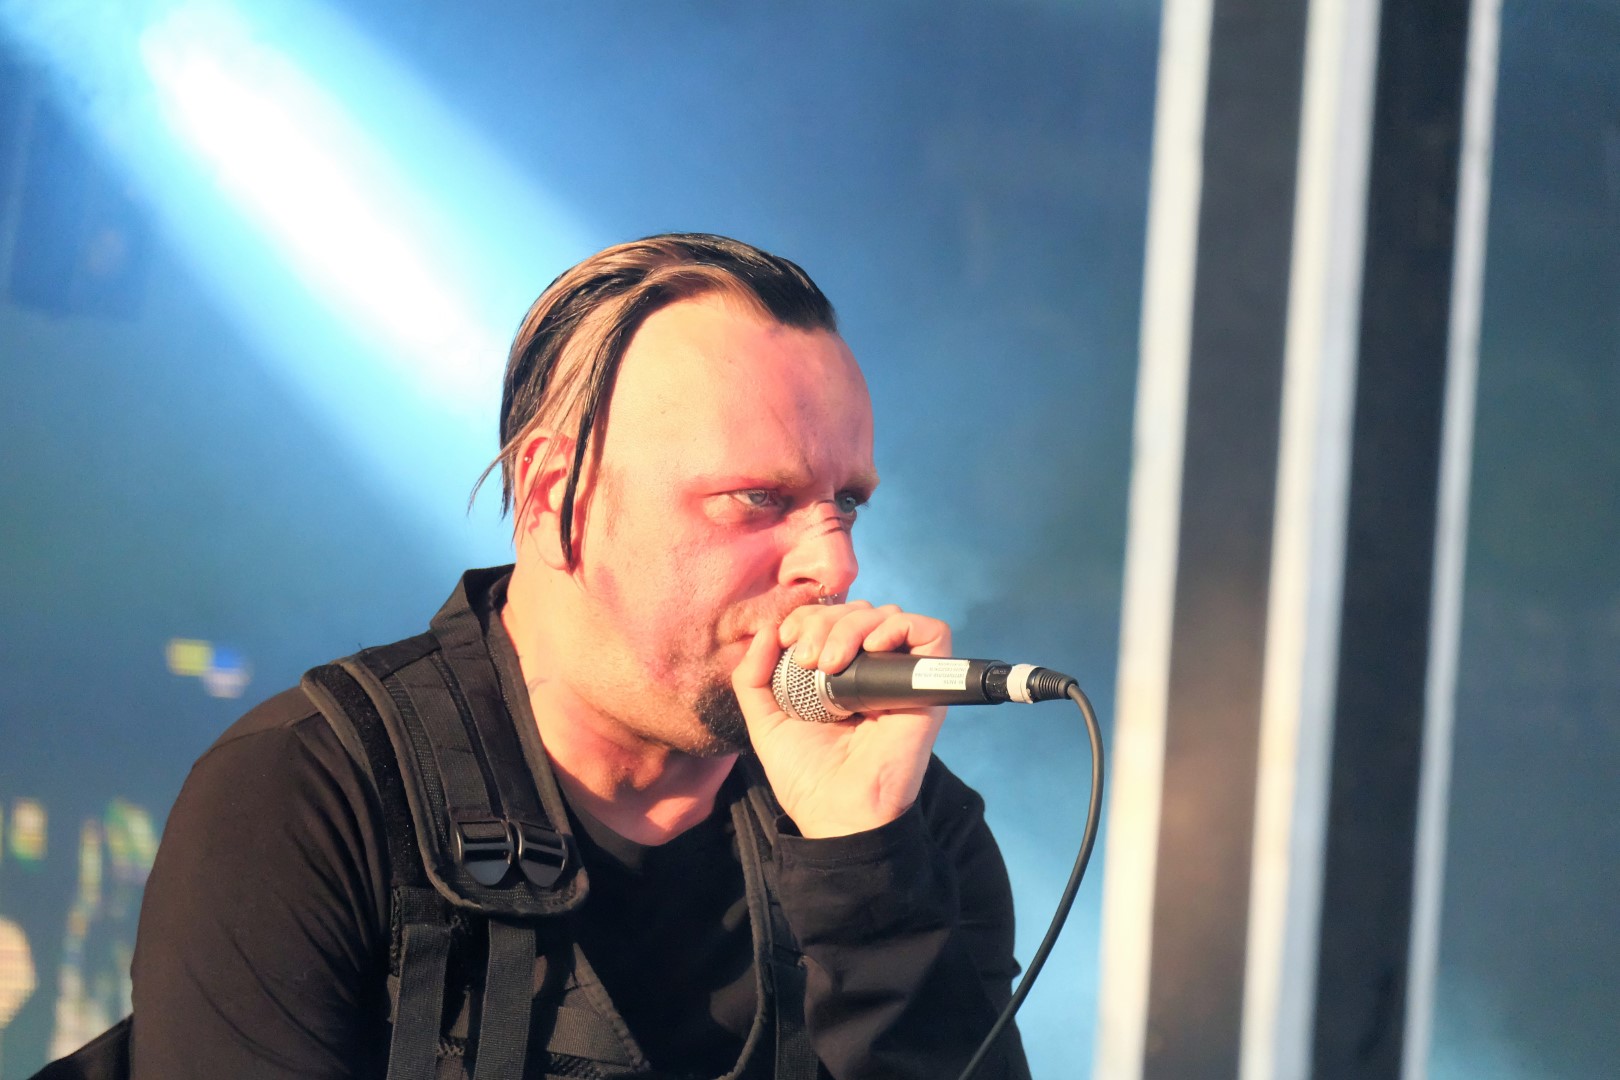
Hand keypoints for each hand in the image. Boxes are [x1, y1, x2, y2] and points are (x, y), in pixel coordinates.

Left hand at [731, 601, 951, 838]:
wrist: (838, 812)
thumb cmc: (806, 775)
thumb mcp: (766, 720)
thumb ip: (754, 677)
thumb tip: (766, 631)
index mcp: (840, 673)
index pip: (832, 617)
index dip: (808, 616)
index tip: (787, 640)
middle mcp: (873, 670)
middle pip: (858, 610)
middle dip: (825, 620)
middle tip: (809, 658)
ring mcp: (901, 677)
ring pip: (888, 615)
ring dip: (852, 626)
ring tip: (830, 663)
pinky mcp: (928, 688)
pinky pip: (932, 634)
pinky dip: (902, 627)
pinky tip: (872, 649)